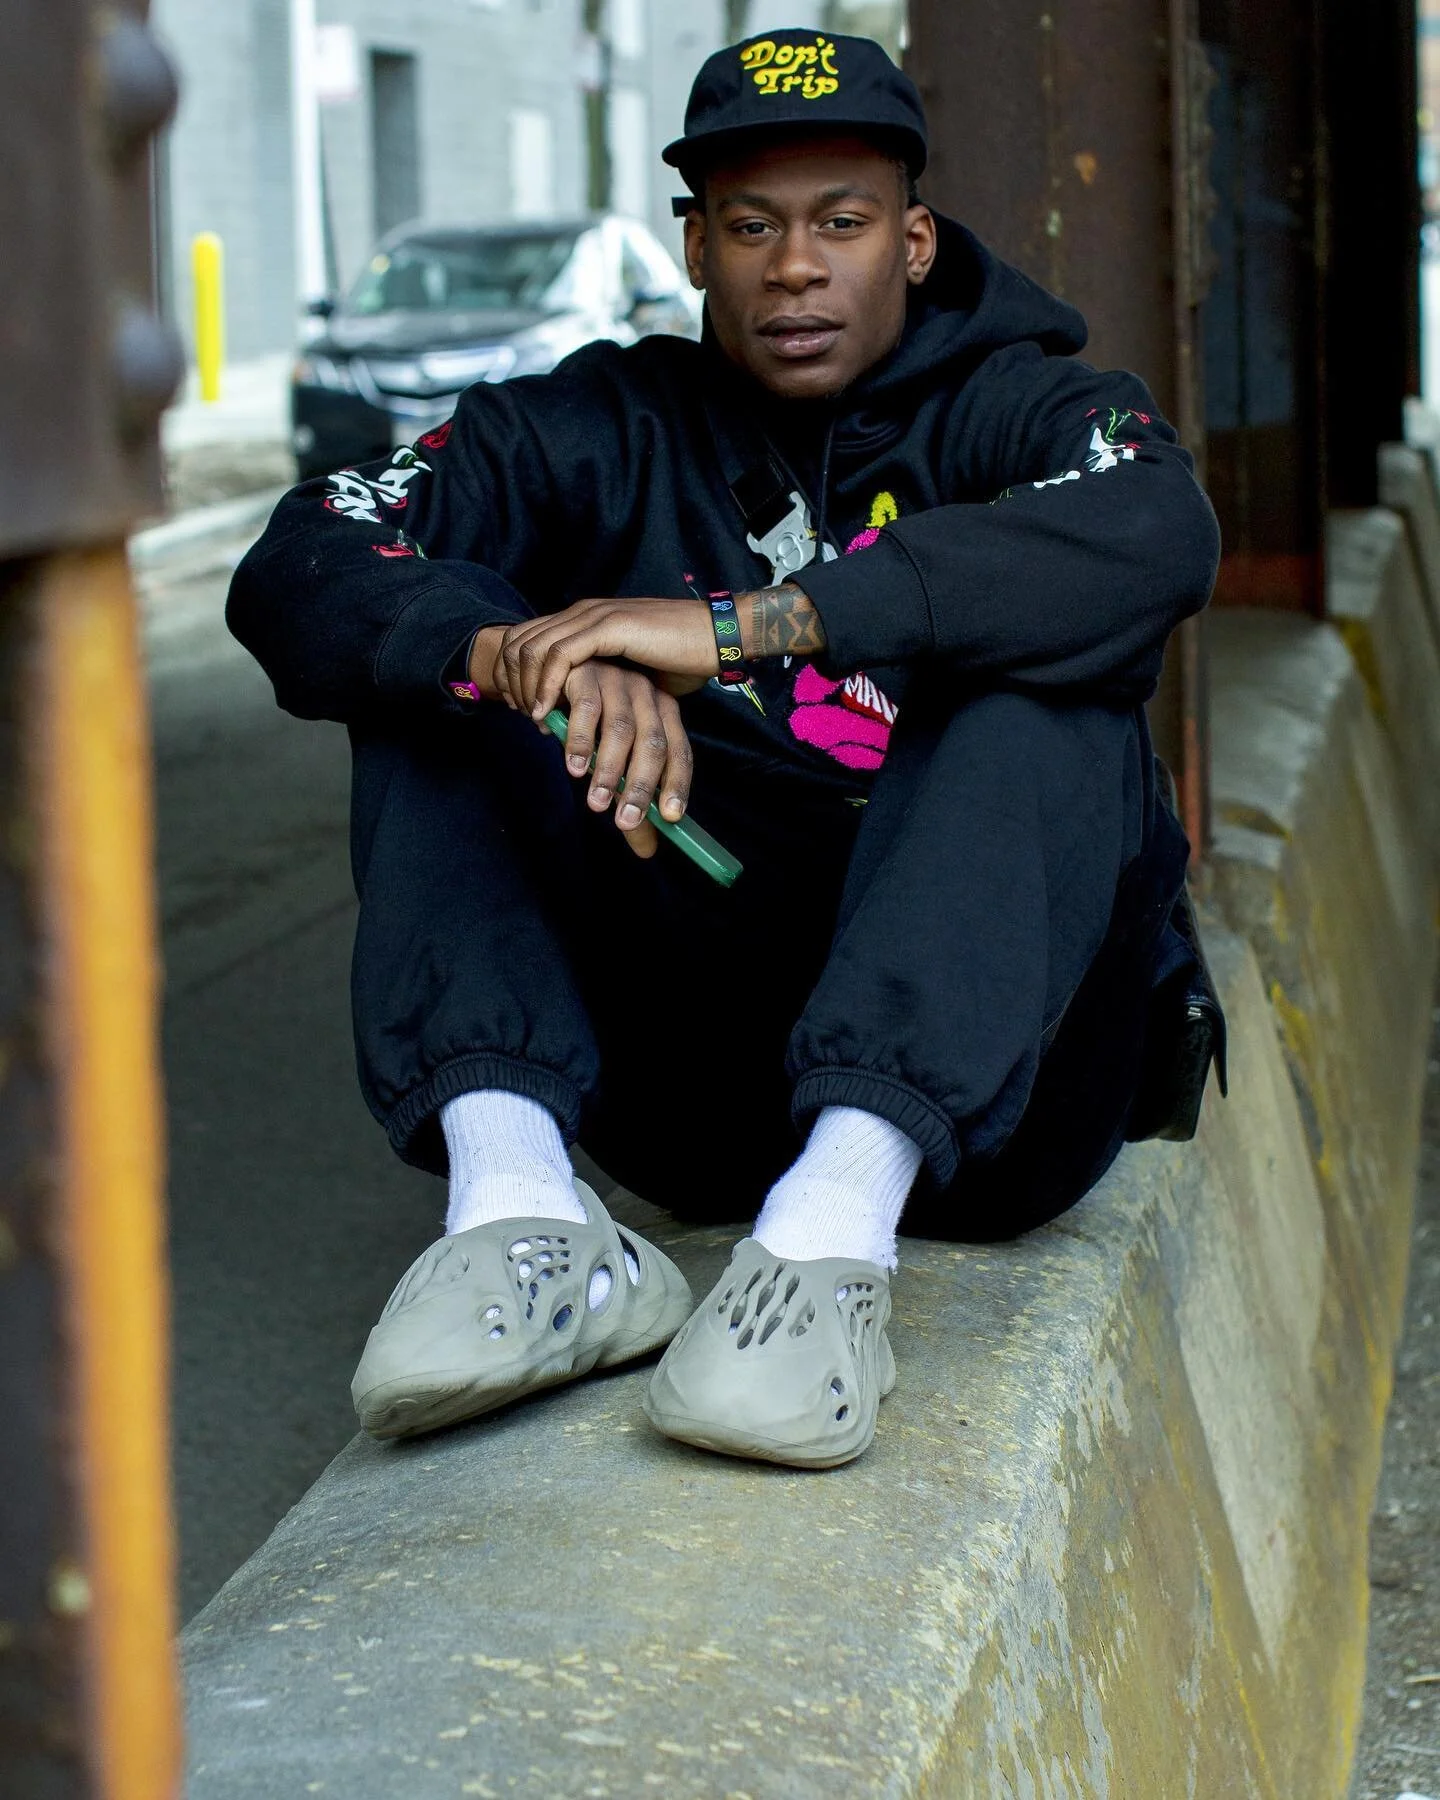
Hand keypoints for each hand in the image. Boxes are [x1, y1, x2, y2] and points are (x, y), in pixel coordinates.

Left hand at [495, 598, 716, 718]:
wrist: (718, 636)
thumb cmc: (683, 657)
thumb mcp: (631, 670)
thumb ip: (604, 679)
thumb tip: (586, 711)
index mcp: (585, 617)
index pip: (526, 637)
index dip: (513, 673)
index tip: (522, 709)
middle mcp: (583, 611)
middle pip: (518, 640)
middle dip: (510, 682)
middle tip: (520, 717)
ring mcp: (594, 616)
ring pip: (532, 648)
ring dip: (524, 688)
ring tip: (532, 719)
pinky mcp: (609, 627)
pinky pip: (558, 655)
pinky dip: (545, 685)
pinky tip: (545, 712)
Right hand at [557, 662, 692, 857]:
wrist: (551, 680)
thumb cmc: (590, 725)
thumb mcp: (612, 763)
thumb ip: (629, 801)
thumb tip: (647, 851)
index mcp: (663, 713)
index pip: (679, 750)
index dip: (676, 784)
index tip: (670, 817)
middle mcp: (645, 695)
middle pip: (651, 742)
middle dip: (639, 785)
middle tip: (624, 820)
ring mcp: (616, 680)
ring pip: (619, 728)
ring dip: (607, 769)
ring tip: (594, 800)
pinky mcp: (584, 673)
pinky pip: (584, 708)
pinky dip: (578, 740)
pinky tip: (572, 765)